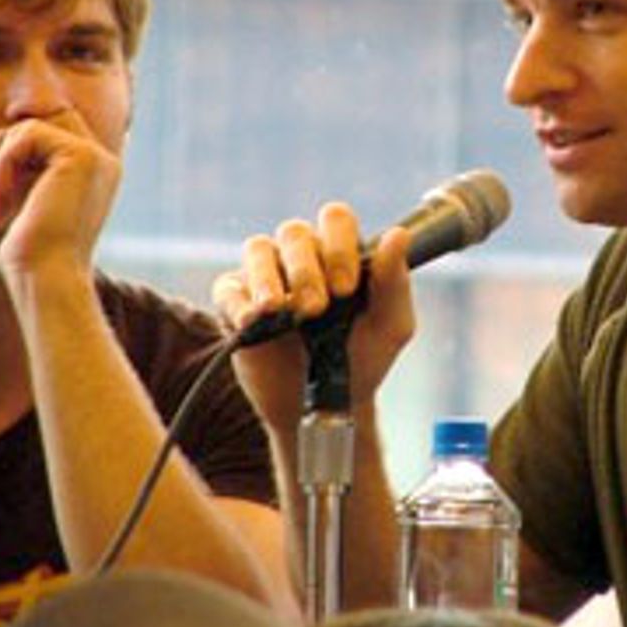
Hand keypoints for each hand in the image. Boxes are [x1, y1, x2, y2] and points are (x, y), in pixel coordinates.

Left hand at [0, 108, 122, 278]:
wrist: (48, 278)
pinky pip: (26, 136)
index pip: (63, 130)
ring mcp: (95, 157)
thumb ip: (28, 168)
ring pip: (32, 127)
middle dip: (14, 143)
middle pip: (52, 117)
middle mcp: (104, 163)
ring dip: (1, 163)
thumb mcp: (29, 202)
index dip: (25, 139)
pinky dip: (2, 164)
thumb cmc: (34, 254)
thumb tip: (3, 131)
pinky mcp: (80, 155)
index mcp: (99, 175)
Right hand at [213, 202, 415, 431]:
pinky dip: (238, 301)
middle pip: (294, 232)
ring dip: (268, 277)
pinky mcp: (235, 303)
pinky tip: (252, 321)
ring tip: (278, 309)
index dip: (339, 246)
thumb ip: (394, 281)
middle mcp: (300, 255)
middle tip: (316, 309)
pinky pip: (228, 288)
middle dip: (306, 270)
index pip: (335, 219)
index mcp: (339, 251)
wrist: (325, 406)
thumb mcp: (389, 326)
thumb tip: (398, 234)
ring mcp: (265, 276)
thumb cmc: (361, 358)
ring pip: (257, 248)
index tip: (346, 288)